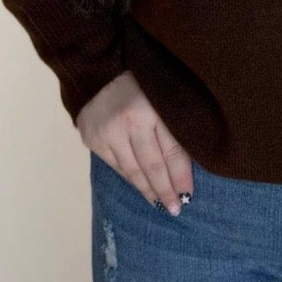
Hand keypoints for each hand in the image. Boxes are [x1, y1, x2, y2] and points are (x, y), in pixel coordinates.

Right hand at [75, 71, 193, 215]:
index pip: (171, 151)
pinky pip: (115, 166)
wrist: (100, 72)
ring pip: (131, 170)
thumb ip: (176, 127)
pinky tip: (140, 186)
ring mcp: (106, 132)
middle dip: (165, 190)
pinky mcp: (92, 139)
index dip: (181, 176)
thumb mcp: (166, 98)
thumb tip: (188, 168)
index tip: (189, 195)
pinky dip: (130, 177)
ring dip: (147, 190)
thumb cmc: (144, 84)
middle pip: (151, 165)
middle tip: (175, 209)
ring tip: (159, 204)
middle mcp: (127, 123)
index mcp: (152, 109)